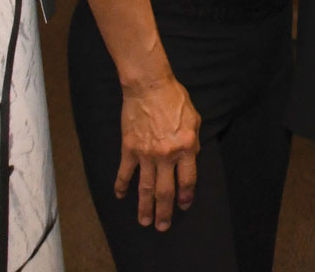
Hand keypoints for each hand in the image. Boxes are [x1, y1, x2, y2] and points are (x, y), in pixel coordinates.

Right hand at [117, 73, 201, 230]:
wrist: (149, 87)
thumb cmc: (175, 99)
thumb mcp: (194, 119)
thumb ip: (193, 142)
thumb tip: (191, 158)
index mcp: (186, 147)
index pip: (187, 180)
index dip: (185, 196)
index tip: (183, 207)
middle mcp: (166, 155)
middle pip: (166, 191)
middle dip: (165, 211)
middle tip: (162, 227)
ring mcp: (146, 154)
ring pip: (145, 188)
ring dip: (144, 207)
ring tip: (145, 221)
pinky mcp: (129, 149)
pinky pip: (125, 172)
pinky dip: (121, 186)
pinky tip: (120, 196)